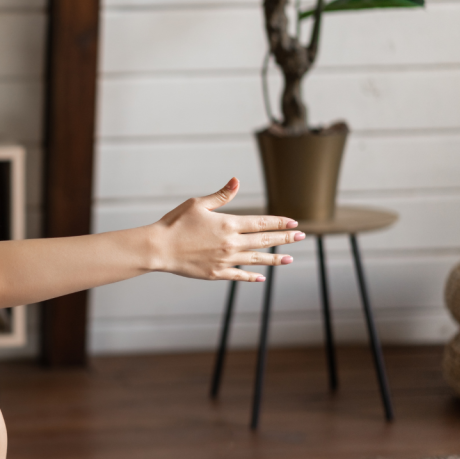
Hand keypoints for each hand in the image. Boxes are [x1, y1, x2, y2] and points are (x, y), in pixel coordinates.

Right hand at [150, 177, 304, 281]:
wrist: (159, 248)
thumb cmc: (175, 223)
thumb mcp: (198, 204)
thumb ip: (221, 196)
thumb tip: (237, 181)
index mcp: (228, 224)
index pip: (261, 223)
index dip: (279, 222)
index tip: (294, 223)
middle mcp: (231, 243)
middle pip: (264, 240)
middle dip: (285, 238)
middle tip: (301, 237)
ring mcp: (225, 260)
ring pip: (257, 259)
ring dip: (275, 258)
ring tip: (289, 258)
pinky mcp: (216, 273)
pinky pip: (240, 275)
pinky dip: (252, 276)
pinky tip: (261, 277)